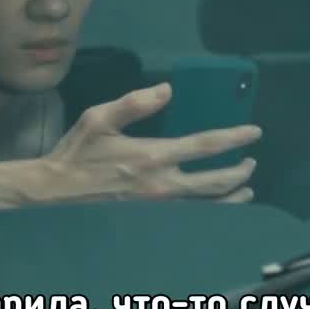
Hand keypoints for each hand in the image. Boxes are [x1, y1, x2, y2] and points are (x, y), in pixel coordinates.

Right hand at [37, 83, 260, 203]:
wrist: (55, 193)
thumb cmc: (77, 153)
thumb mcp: (99, 118)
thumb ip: (135, 103)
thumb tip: (168, 89)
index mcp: (153, 156)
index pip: (205, 146)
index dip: (233, 138)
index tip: (254, 133)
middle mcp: (162, 184)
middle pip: (215, 182)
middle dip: (239, 172)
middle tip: (252, 162)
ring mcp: (159, 206)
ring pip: (208, 206)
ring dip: (232, 197)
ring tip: (247, 189)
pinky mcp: (152, 219)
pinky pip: (192, 218)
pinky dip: (213, 214)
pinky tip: (220, 210)